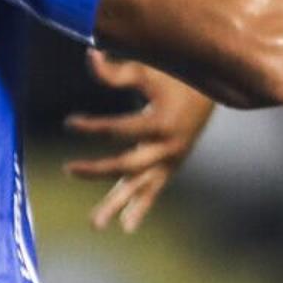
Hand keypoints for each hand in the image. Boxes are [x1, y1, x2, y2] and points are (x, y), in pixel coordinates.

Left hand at [64, 48, 218, 230]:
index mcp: (161, 123)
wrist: (215, 89)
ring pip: (140, 187)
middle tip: (68, 170)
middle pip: (126, 166)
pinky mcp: (171, 165)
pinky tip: (126, 227)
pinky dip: (141, 207)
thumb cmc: (177, 74)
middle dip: (96, 170)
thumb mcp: (148, 69)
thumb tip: (89, 56)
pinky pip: (154, 190)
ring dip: (117, 204)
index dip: (91, 127)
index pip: (118, 130)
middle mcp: (167, 148)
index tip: (69, 123)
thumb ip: (117, 71)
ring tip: (95, 225)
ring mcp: (170, 160)